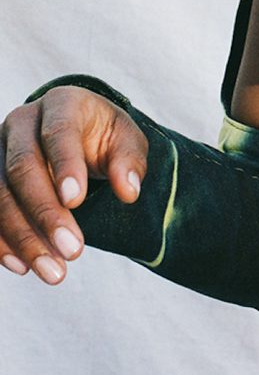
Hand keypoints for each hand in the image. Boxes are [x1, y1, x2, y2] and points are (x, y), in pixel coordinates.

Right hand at [0, 86, 147, 284]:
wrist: (76, 133)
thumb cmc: (103, 135)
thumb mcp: (126, 140)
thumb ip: (129, 161)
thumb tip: (128, 190)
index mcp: (61, 103)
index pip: (58, 132)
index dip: (65, 166)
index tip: (76, 201)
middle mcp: (22, 122)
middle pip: (23, 167)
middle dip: (45, 213)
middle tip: (73, 251)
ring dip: (24, 237)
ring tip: (53, 271)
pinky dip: (1, 242)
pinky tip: (22, 266)